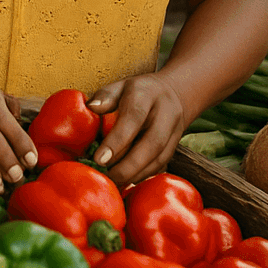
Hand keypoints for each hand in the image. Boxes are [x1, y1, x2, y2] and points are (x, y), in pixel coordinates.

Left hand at [87, 73, 186, 188]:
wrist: (173, 93)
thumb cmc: (139, 92)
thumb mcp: (121, 86)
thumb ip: (106, 96)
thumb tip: (91, 108)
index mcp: (147, 95)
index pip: (134, 117)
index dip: (117, 140)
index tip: (99, 159)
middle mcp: (165, 113)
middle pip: (152, 143)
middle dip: (129, 165)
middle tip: (108, 176)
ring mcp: (175, 131)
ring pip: (160, 158)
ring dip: (136, 174)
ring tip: (115, 181)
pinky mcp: (176, 146)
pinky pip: (162, 165)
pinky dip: (144, 176)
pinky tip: (128, 180)